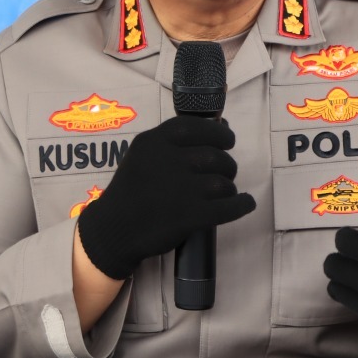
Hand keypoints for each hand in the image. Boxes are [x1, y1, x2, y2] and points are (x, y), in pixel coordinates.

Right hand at [76, 115, 255, 279]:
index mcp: (154, 142)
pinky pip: (227, 207)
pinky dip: (241, 205)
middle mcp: (168, 161)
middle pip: (215, 156)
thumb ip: (172, 142)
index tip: (228, 141)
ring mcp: (180, 189)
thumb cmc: (131, 191)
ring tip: (225, 193)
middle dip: (226, 165)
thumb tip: (222, 127)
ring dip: (229, 187)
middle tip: (224, 173)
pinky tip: (245, 204)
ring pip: (223, 182)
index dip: (219, 133)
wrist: (112, 229)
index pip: (197, 127)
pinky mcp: (189, 216)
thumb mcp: (142, 155)